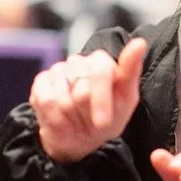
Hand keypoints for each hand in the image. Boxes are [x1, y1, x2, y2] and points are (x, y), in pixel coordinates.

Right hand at [31, 38, 146, 162]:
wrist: (78, 138)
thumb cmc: (106, 118)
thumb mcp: (125, 100)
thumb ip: (130, 71)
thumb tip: (139, 42)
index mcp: (101, 62)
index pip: (100, 70)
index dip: (101, 99)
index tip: (103, 122)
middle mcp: (78, 62)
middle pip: (81, 88)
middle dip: (89, 111)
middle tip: (94, 122)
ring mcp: (57, 71)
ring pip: (62, 97)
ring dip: (73, 116)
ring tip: (78, 119)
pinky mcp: (40, 82)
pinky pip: (46, 100)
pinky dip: (56, 117)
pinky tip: (62, 119)